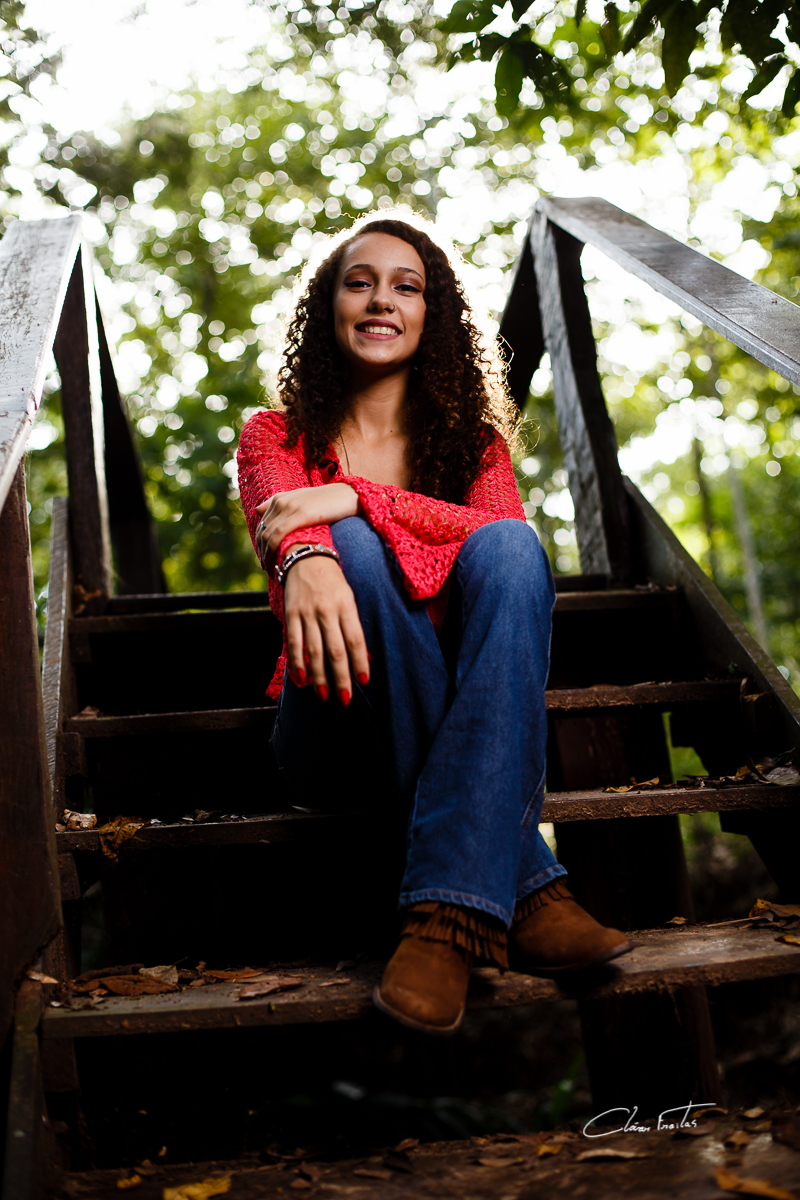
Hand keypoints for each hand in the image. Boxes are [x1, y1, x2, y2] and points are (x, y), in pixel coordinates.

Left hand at [255, 484, 358, 566]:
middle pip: (262, 531)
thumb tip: (257, 510)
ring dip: (266, 555)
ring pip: (268, 535)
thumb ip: (281, 504)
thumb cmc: (329, 502)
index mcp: (279, 498)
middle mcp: (281, 501)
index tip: (265, 558)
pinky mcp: (300, 514)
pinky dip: (273, 551)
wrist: (349, 496)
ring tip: (272, 570)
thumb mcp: (302, 500)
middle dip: (262, 552)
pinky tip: (278, 563)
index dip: (260, 543)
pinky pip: (278, 535)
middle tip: (267, 568)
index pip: (262, 525)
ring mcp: (289, 507)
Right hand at [283, 554, 368, 702]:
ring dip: (320, 676)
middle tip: (345, 699)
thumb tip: (363, 657)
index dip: (360, 662)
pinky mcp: (291, 614)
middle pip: (335, 650)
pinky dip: (298, 663)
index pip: (356, 639)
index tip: (364, 681)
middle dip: (341, 677)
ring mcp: (307, 613)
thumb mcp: (348, 598)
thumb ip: (352, 626)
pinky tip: (302, 679)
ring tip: (324, 695)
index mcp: (346, 606)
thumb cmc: (333, 583)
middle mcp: (327, 611)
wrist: (305, 556)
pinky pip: (294, 643)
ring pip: (314, 651)